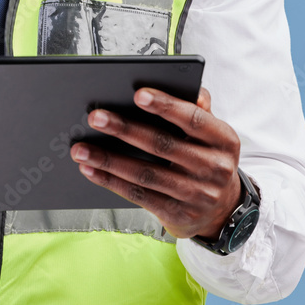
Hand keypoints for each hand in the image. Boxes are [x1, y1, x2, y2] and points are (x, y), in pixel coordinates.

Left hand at [70, 87, 241, 239]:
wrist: (222, 211)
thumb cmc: (208, 158)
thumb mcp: (214, 133)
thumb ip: (199, 109)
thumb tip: (189, 89)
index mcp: (224, 140)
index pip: (193, 119)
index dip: (165, 106)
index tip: (137, 94)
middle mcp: (214, 169)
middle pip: (162, 145)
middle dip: (125, 129)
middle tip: (95, 117)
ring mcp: (196, 195)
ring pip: (146, 174)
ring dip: (108, 160)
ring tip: (80, 148)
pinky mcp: (178, 215)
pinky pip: (139, 195)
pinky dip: (111, 181)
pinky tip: (90, 170)